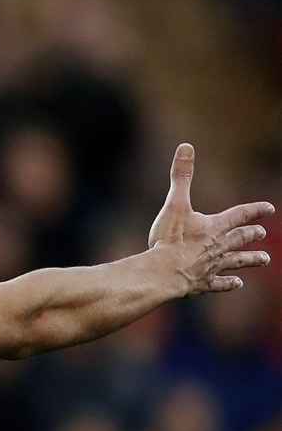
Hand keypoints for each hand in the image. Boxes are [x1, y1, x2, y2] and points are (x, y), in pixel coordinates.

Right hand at [147, 143, 272, 294]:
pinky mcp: (202, 283)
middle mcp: (218, 246)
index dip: (254, 211)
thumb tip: (186, 147)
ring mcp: (212, 266)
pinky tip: (237, 283)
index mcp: (214, 226)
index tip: (269, 209)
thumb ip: (181, 176)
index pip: (240, 215)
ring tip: (265, 259)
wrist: (162, 273)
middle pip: (240, 239)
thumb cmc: (168, 239)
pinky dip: (229, 283)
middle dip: (252, 235)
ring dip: (251, 259)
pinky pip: (220, 283)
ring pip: (237, 261)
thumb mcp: (174, 204)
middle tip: (263, 234)